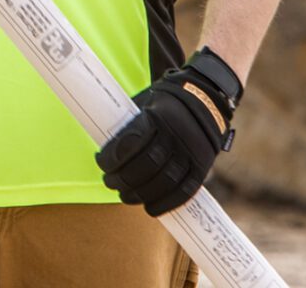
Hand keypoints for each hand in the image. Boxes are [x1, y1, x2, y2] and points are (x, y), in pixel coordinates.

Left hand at [96, 47, 241, 215]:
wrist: (205, 98)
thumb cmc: (164, 103)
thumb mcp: (145, 103)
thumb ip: (130, 126)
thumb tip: (106, 151)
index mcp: (158, 116)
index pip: (130, 143)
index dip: (111, 158)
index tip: (100, 162)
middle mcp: (176, 134)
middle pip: (146, 166)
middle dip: (122, 179)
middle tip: (110, 182)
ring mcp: (192, 151)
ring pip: (164, 182)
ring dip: (140, 194)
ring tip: (125, 195)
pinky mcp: (203, 166)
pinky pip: (185, 191)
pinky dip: (165, 203)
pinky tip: (150, 208)